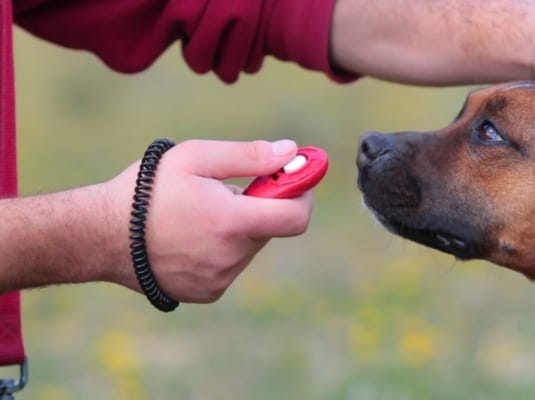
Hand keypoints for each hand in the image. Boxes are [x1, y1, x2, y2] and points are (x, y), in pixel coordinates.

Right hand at [105, 139, 312, 302]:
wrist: (100, 236)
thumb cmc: (147, 190)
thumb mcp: (196, 158)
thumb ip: (249, 155)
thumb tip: (293, 152)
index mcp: (233, 222)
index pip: (297, 217)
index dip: (302, 194)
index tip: (295, 178)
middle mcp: (231, 256)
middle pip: (270, 228)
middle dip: (260, 206)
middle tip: (225, 191)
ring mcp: (220, 279)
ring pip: (249, 246)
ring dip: (238, 228)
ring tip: (197, 215)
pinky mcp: (208, 293)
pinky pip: (231, 265)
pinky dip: (222, 249)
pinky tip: (189, 238)